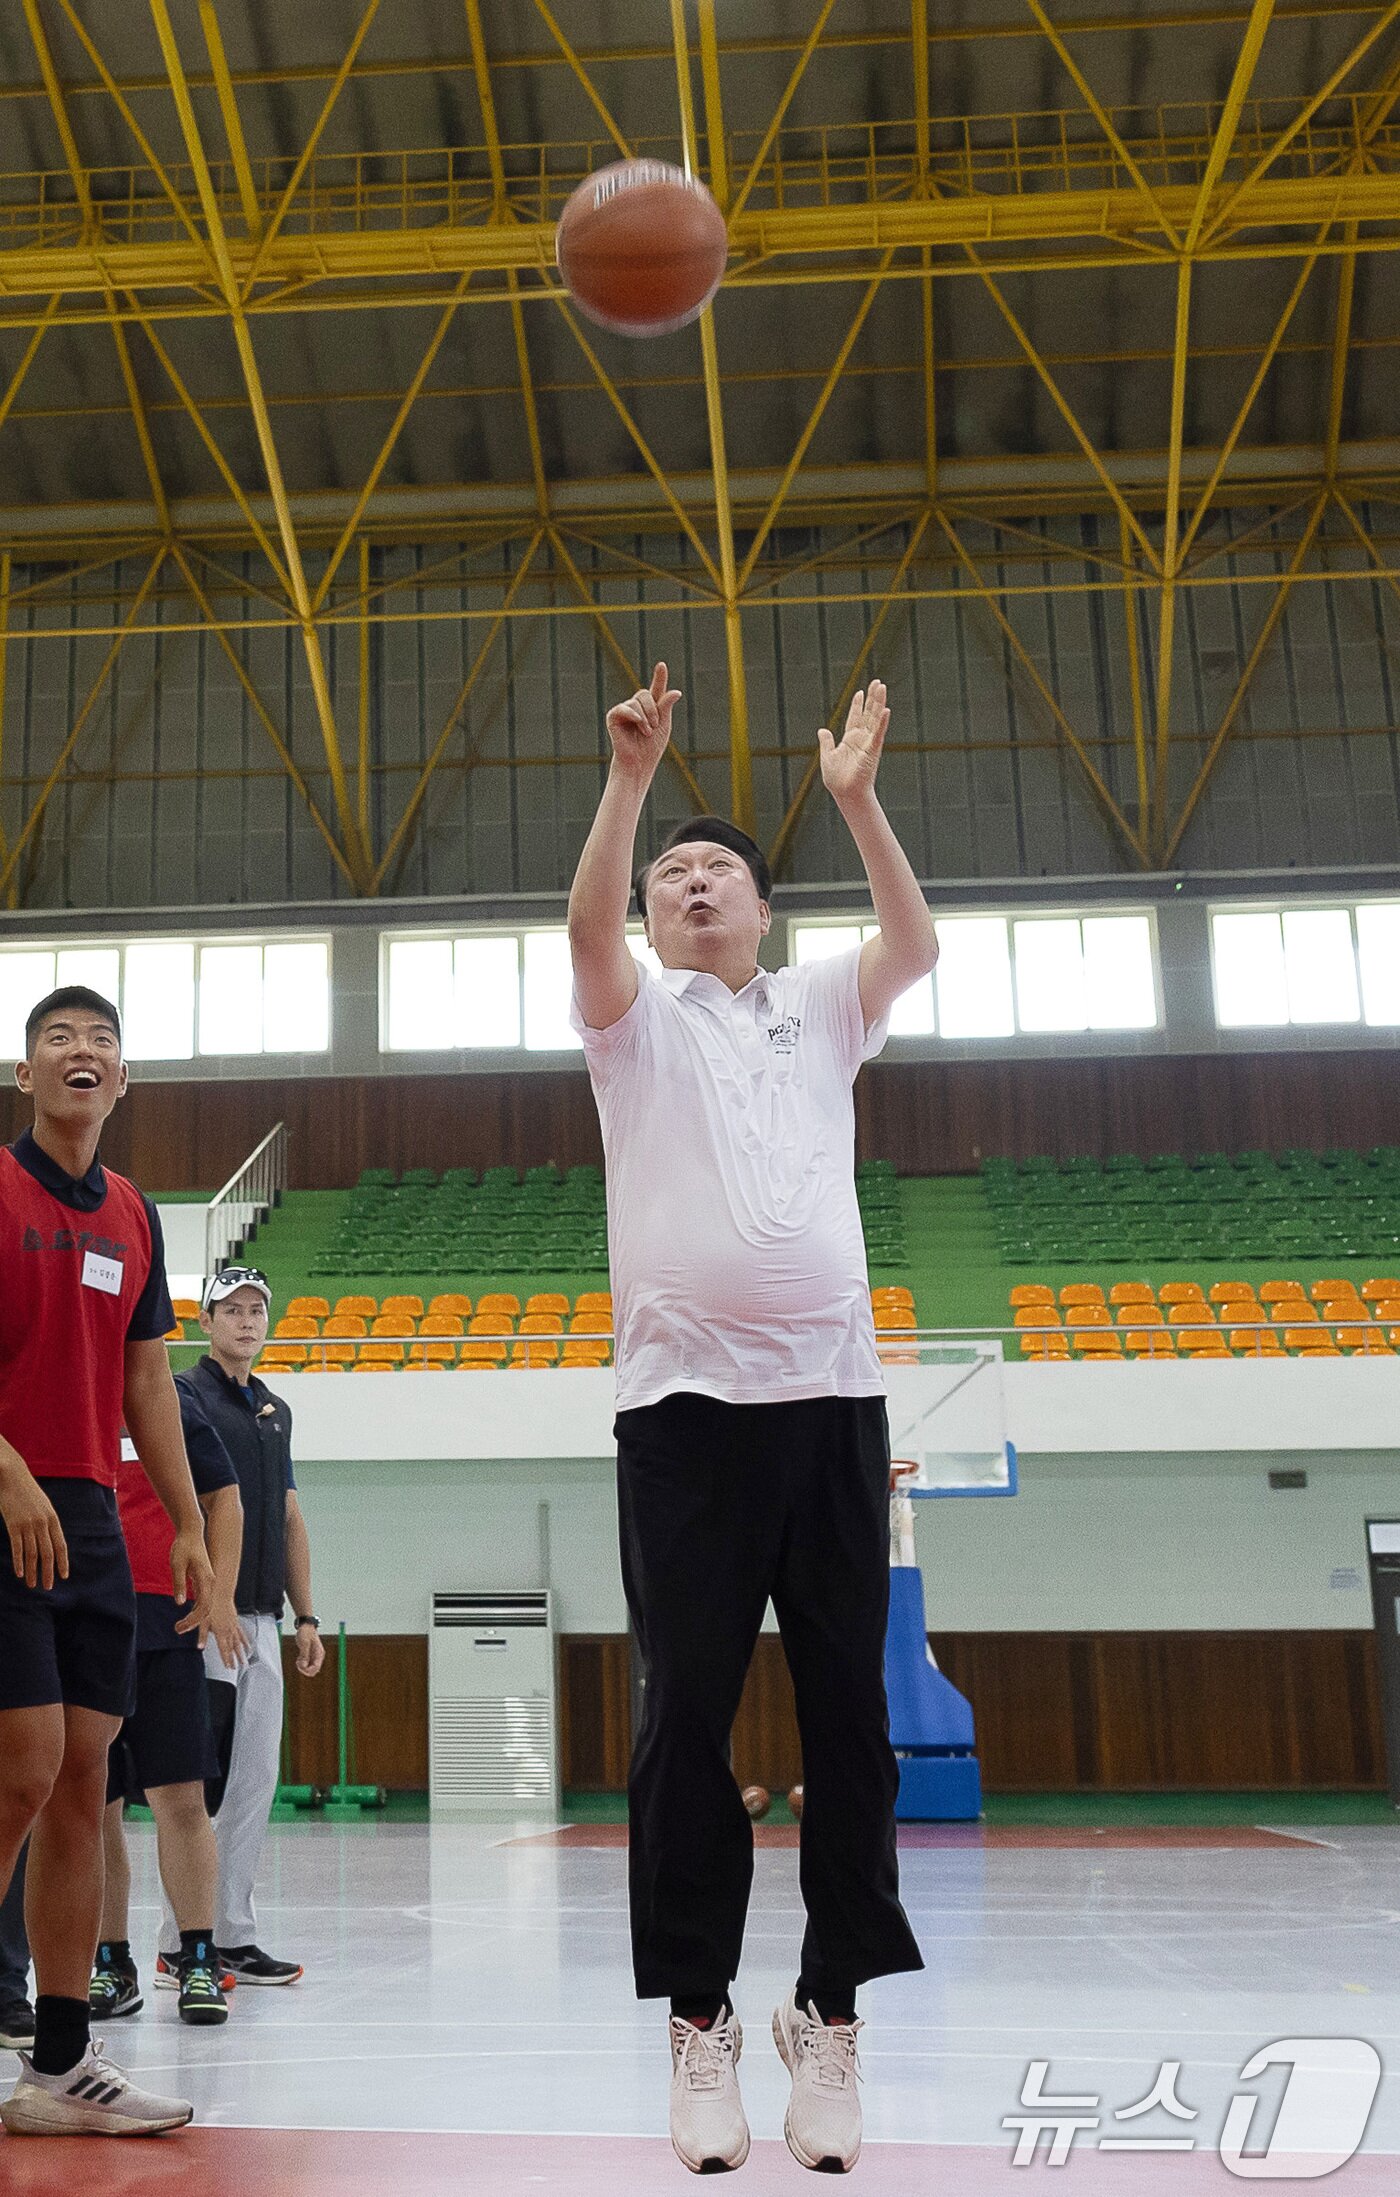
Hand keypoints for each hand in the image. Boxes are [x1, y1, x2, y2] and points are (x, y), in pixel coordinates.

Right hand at [0, 1458, 67, 1590]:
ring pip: (32, 1554)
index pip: (60, 1546)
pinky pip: (17, 1547)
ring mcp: (28, 1524)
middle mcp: (42, 1523)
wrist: (12, 1476)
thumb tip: (50, 1542)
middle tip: (48, 1586)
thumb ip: (47, 1523)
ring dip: (32, 1571)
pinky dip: (19, 1562)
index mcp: (52, 1519)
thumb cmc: (27, 1493)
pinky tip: (20, 1573)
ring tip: (32, 1584)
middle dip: (48, 1572)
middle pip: (48, 1553)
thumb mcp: (43, 1506)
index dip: (62, 1562)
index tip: (64, 1576)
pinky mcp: (13, 1525)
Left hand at [170, 1526, 216, 1647]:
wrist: (190, 1532)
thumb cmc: (183, 1546)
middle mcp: (210, 1582)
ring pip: (205, 1605)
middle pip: (206, 1609)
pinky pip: (202, 1600)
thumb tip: (179, 1603)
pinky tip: (186, 1618)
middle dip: (194, 1622)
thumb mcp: (177, 1564)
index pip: (204, 1606)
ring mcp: (208, 1582)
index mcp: (206, 1578)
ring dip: (194, 1618)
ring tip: (180, 1627)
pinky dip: (195, 1611)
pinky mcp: (203, 1581)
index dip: (193, 1620)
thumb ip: (179, 1583)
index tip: (180, 1628)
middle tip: (178, 1630)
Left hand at [209, 1596, 249, 1672]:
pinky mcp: (235, 1619)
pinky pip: (241, 1632)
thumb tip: (199, 1647)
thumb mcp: (202, 1620)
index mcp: (221, 1631)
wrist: (221, 1591)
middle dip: (235, 1658)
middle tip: (238, 1667)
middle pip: (233, 1647)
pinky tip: (246, 1642)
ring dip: (242, 1651)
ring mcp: (233, 1624)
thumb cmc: (210, 1604)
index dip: (227, 1659)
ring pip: (239, 1641)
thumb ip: (202, 1634)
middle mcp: (228, 1629)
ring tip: (246, 1658)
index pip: (224, 1648)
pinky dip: (244, 1639)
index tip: (229, 1667)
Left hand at [295, 1622, 324, 1677]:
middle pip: (313, 1670)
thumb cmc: (306, 1633)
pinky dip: (301, 1664)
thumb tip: (303, 1666)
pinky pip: (306, 1665)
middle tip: (298, 1663)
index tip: (300, 1666)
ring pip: (309, 1668)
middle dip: (304, 1669)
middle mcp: (318, 1656)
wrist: (305, 1626)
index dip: (307, 1670)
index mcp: (319, 1654)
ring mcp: (314, 1656)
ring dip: (302, 1667)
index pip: (315, 1668)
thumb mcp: (304, 1643)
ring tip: (298, 1660)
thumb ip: (304, 1655)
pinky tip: (298, 1658)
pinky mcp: (310, 1655)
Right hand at [605, 662, 681, 788]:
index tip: (662, 665)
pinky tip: (637, 723)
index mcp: (651, 709)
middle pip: (646, 694)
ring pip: (637, 700)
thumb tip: (676, 691)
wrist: (639, 763)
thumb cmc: (651, 748)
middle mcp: (636, 707)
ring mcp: (624, 711)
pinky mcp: (614, 717)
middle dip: (654, 710)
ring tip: (645, 732)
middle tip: (654, 727)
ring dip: (646, 718)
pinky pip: (624, 707)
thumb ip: (666, 706)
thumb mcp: (664, 724)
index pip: (656, 689)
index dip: (659, 677)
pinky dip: (633, 714)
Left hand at [818, 678, 889, 808]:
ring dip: (879, 703)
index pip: (855, 718)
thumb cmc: (837, 780)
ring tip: (882, 687)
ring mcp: (868, 744)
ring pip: (875, 719)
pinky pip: (878, 734)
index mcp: (850, 740)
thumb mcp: (827, 757)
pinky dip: (882, 722)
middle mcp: (861, 739)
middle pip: (868, 714)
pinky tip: (886, 710)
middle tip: (877, 682)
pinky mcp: (872, 751)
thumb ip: (827, 742)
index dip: (857, 705)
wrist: (845, 794)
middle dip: (872, 698)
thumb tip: (822, 730)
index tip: (860, 691)